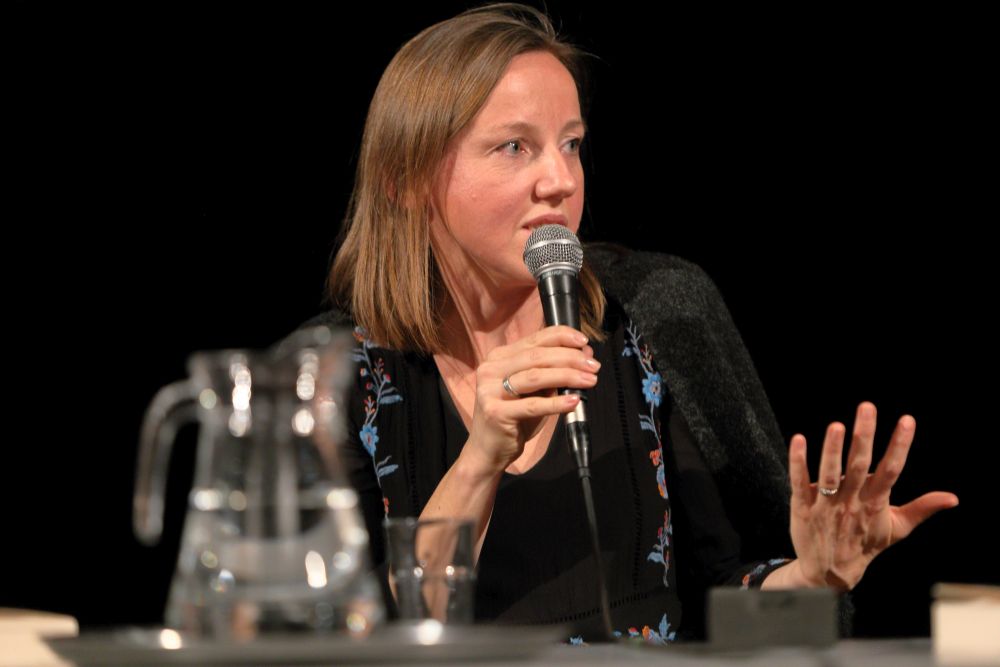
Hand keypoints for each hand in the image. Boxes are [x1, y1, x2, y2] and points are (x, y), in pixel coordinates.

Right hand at [463, 325, 598, 473]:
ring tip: (590, 380)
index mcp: (499, 357)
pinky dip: (556, 403)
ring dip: (567, 376)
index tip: (584, 342)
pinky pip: (533, 405)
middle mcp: (491, 369)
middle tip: (593, 366)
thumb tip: (583, 356)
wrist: (488, 450)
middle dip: (570, 358)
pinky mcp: (496, 412)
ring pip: (535, 376)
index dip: (562, 337)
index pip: (535, 339)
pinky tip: (573, 401)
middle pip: (537, 356)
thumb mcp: (533, 391)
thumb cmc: (514, 418)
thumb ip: (551, 373)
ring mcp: (490, 390)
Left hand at [786, 401, 958, 590]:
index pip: (891, 470)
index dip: (900, 445)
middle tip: (867, 407)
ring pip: (829, 474)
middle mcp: (851, 502)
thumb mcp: (896, 529)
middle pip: (859, 466)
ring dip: (832, 450)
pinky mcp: (801, 507)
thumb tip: (953, 497)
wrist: (830, 573)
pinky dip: (798, 462)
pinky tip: (798, 440)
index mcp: (875, 503)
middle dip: (864, 436)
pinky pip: (799, 482)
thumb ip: (922, 509)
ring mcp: (825, 505)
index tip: (907, 420)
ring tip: (837, 425)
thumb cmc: (865, 545)